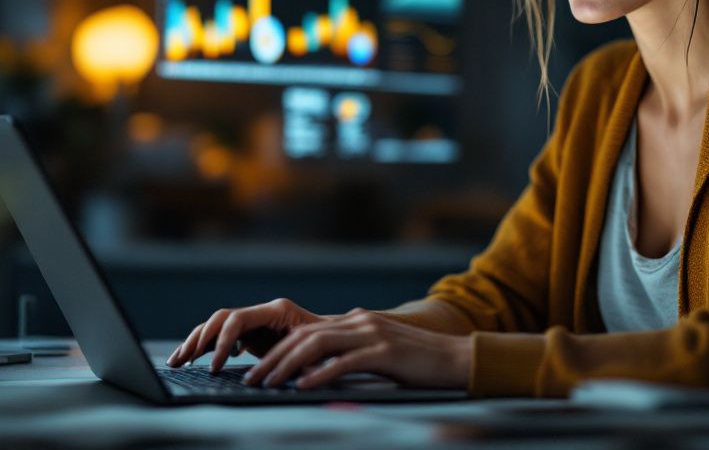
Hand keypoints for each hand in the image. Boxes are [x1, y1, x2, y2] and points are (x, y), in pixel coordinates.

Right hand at [165, 298, 330, 371]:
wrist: (334, 336)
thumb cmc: (328, 344)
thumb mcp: (315, 352)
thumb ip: (299, 360)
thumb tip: (283, 373)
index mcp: (276, 310)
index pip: (238, 319)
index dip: (222, 341)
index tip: (215, 367)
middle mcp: (262, 311)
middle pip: (221, 318)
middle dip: (200, 339)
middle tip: (186, 361)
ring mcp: (254, 320)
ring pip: (216, 325)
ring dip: (195, 341)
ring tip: (177, 360)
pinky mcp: (250, 332)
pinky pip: (221, 335)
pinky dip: (204, 346)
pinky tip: (189, 359)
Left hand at [240, 307, 470, 390]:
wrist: (457, 357)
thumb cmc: (418, 363)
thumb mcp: (379, 353)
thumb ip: (351, 355)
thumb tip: (318, 372)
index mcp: (357, 321)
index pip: (306, 332)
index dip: (278, 350)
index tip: (257, 370)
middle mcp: (360, 322)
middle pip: (304, 336)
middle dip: (273, 358)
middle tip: (251, 379)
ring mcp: (373, 334)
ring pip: (317, 345)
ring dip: (287, 366)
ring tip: (269, 383)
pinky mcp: (385, 352)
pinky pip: (344, 362)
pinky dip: (319, 374)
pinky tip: (302, 387)